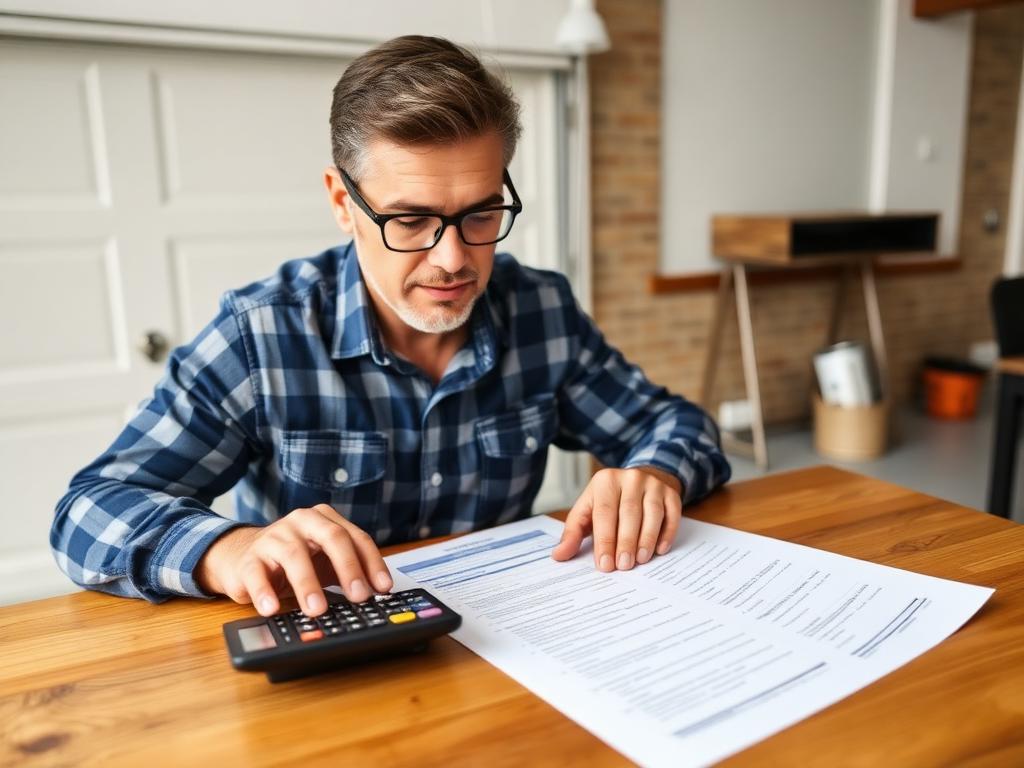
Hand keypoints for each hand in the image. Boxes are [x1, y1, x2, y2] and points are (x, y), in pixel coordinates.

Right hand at [195, 504, 392, 616]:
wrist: (242, 556)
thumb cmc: (293, 560)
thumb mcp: (324, 561)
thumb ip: (348, 571)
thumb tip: (376, 595)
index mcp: (325, 519)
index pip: (356, 538)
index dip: (372, 563)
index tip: (383, 587)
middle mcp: (302, 521)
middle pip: (332, 537)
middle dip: (348, 567)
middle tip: (359, 596)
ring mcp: (274, 536)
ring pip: (294, 555)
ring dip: (308, 584)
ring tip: (317, 609)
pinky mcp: (249, 558)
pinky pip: (256, 574)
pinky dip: (264, 592)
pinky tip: (271, 608)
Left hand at [551, 467, 682, 571]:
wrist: (639, 481)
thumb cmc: (609, 501)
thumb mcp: (587, 510)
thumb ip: (573, 532)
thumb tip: (559, 555)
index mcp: (605, 481)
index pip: (604, 512)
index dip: (605, 540)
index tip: (605, 564)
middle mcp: (630, 478)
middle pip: (629, 513)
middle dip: (626, 542)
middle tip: (623, 566)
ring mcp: (653, 484)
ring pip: (652, 513)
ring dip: (647, 539)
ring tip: (640, 560)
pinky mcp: (671, 492)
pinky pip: (672, 514)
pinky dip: (667, 533)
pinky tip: (660, 549)